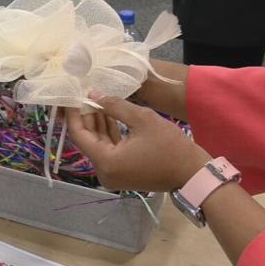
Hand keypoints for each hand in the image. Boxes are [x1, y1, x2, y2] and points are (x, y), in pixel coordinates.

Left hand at [66, 93, 209, 191]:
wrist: (191, 173)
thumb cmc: (169, 146)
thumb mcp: (142, 119)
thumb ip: (114, 105)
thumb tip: (93, 95)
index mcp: (105, 161)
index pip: (79, 134)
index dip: (74, 113)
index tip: (73, 94)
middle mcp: (103, 171)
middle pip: (87, 139)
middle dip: (86, 115)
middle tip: (84, 92)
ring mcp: (112, 174)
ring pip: (98, 144)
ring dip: (97, 123)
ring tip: (96, 97)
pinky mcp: (121, 172)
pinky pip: (108, 150)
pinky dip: (108, 133)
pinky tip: (108, 113)